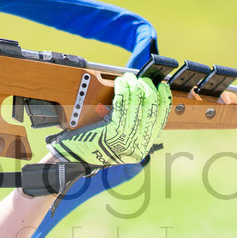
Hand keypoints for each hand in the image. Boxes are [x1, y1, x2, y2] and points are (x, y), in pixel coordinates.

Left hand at [47, 74, 170, 165]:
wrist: (73, 159)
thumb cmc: (91, 146)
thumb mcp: (117, 141)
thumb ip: (132, 127)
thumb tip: (143, 99)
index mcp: (142, 148)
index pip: (161, 119)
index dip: (164, 99)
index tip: (161, 87)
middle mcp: (138, 146)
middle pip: (152, 110)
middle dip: (149, 89)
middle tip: (143, 79)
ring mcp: (127, 140)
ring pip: (138, 105)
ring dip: (134, 86)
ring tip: (129, 78)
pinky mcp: (114, 132)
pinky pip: (122, 105)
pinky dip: (123, 90)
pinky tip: (121, 83)